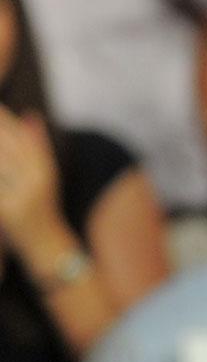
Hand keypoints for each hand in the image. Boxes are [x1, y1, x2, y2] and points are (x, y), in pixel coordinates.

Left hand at [0, 111, 66, 252]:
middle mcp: (37, 181)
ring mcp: (22, 197)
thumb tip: (31, 114)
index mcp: (45, 170)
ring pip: (1, 163)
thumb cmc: (41, 207)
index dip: (6, 119)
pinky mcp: (9, 211)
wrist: (46, 246)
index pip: (21, 136)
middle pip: (7, 147)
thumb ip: (37, 146)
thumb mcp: (44, 176)